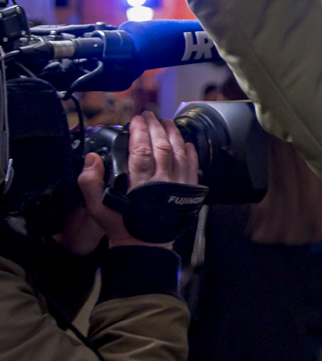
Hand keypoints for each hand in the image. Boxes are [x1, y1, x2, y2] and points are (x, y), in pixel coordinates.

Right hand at [77, 112, 199, 247]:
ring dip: (174, 135)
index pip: (141, 149)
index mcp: (140, 183)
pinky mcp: (188, 192)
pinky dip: (191, 154)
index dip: (140, 131)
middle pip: (162, 147)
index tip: (136, 119)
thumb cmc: (120, 224)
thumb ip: (89, 182)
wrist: (144, 246)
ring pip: (179, 153)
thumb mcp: (97, 206)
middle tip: (150, 114)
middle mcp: (162, 181)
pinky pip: (193, 168)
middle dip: (156, 127)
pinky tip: (187, 144)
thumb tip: (91, 157)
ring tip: (167, 122)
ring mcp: (178, 186)